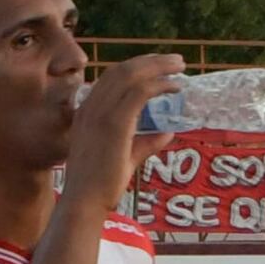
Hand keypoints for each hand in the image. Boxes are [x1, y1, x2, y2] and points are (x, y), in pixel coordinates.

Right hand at [64, 52, 184, 208]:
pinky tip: (174, 87)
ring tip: (180, 66)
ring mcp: (100, 114)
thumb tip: (166, 133)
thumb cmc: (100, 187)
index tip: (158, 66)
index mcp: (87, 112)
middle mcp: (91, 107)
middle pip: (122, 70)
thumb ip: (144, 143)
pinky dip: (159, 84)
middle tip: (176, 61)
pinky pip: (139, 92)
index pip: (112, 77)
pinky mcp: (114, 123)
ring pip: (130, 75)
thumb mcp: (124, 158)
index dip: (137, 67)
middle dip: (151, 60)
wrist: (84, 203)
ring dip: (158, 66)